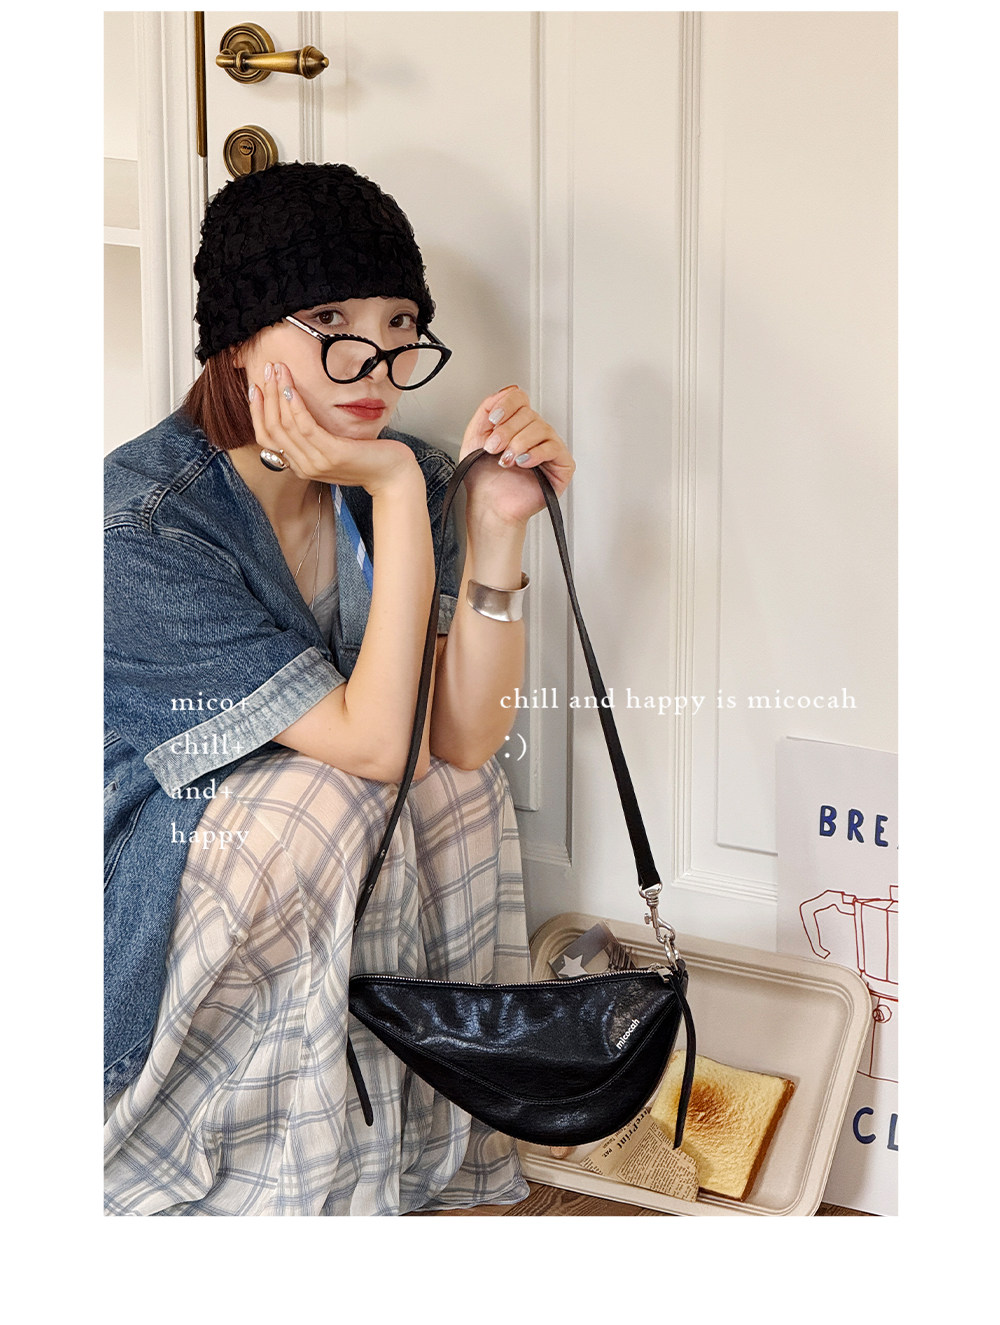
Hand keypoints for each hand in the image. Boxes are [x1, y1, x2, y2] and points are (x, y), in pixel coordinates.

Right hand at [248, 361, 415, 494]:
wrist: (392, 477)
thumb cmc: (367, 458)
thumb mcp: (334, 449)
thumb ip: (314, 439)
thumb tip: (297, 413)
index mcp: (300, 466)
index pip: (266, 438)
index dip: (257, 410)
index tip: (255, 386)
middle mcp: (303, 467)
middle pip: (272, 428)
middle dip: (266, 395)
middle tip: (267, 369)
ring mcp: (316, 463)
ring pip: (285, 425)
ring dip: (279, 394)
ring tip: (278, 370)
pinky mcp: (332, 454)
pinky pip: (306, 427)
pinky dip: (296, 406)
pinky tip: (293, 388)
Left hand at [459, 386, 574, 528]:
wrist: (489, 506)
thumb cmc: (483, 479)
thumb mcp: (475, 437)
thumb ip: (486, 410)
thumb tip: (506, 391)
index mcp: (516, 425)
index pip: (520, 398)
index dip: (507, 405)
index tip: (493, 421)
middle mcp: (534, 434)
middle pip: (529, 413)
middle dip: (507, 431)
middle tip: (493, 448)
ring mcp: (549, 448)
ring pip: (541, 429)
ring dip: (518, 444)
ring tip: (506, 461)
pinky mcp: (562, 465)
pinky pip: (554, 448)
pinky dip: (535, 454)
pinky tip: (523, 463)